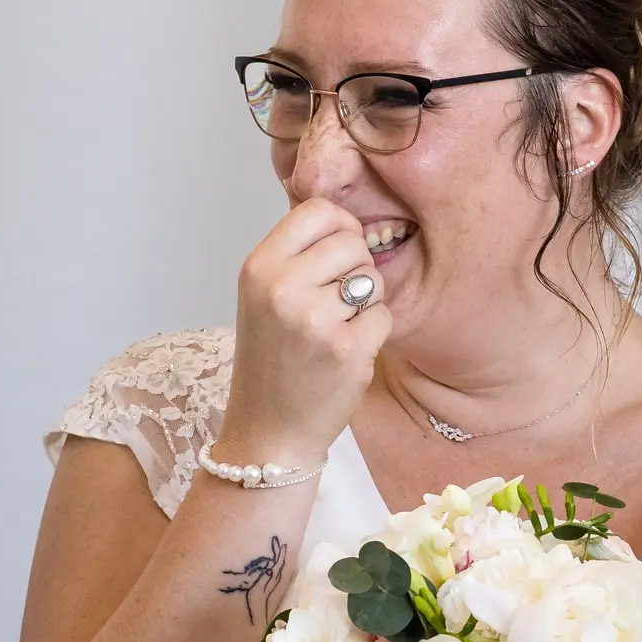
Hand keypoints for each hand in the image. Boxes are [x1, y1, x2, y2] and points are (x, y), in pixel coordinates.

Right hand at [219, 197, 390, 462]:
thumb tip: (345, 218)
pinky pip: (383, 316)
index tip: (335, 257)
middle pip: (351, 242)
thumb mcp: (263, 296)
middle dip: (355, 269)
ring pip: (372, 279)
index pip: (318, 210)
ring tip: (337, 328)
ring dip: (365, 303)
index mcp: (258, 267)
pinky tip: (347, 351)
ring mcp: (315, 319)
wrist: (269, 430)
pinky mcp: (347, 348)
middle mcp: (282, 287)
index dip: (338, 229)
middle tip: (335, 303)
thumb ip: (297, 255)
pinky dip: (373, 333)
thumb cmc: (272, 361)